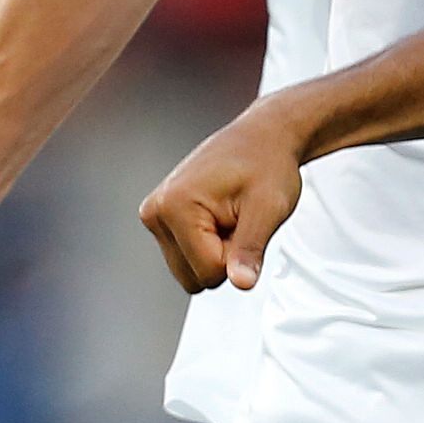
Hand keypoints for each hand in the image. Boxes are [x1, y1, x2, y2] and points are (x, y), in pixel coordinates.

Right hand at [140, 98, 310, 296]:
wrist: (261, 139)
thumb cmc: (266, 164)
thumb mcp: (268, 209)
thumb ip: (250, 249)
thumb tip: (242, 283)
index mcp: (175, 206)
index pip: (209, 272)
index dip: (237, 256)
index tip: (244, 222)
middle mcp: (156, 211)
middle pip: (194, 278)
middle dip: (223, 257)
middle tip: (238, 221)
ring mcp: (155, 215)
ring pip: (189, 272)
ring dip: (216, 252)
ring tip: (230, 217)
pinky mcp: (161, 219)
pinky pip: (186, 258)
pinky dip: (207, 245)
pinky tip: (219, 217)